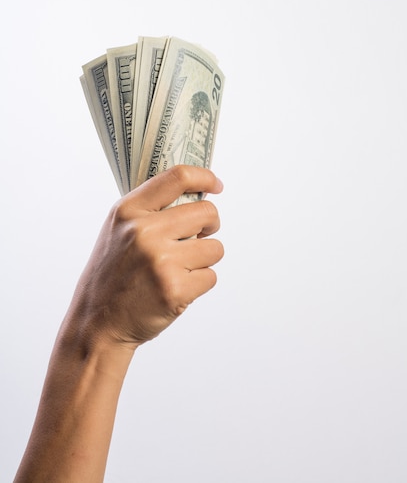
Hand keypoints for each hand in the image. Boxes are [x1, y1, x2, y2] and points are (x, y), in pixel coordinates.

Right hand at [67, 165, 223, 350]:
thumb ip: (149, 209)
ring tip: (178, 269)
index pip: (177, 177)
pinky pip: (210, 276)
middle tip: (199, 236)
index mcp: (129, 211)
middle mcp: (145, 232)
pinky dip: (199, 283)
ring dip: (203, 259)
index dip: (204, 177)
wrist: (97, 323)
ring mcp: (161, 261)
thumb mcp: (118, 230)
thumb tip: (194, 192)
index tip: (215, 185)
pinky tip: (176, 288)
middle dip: (210, 226)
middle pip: (207, 213)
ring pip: (214, 248)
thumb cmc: (113, 274)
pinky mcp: (175, 290)